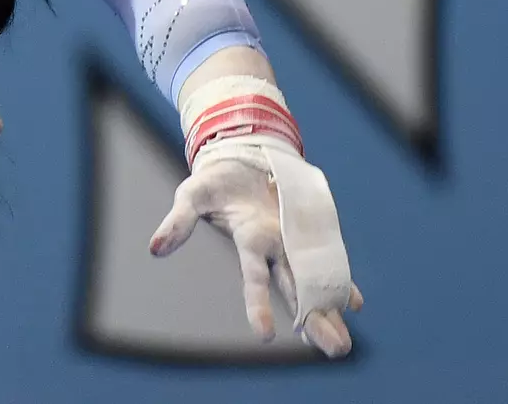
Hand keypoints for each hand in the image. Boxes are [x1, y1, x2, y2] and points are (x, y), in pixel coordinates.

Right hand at [149, 145, 363, 357]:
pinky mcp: (307, 227)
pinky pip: (326, 256)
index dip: (259, 305)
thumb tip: (154, 249)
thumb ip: (178, 222)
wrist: (242, 157)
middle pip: (296, 288)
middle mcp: (275, 246)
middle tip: (336, 349)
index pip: (255, 278)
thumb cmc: (215, 180)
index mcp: (249, 239)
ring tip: (342, 344)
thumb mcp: (192, 195)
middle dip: (314, 319)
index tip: (264, 336)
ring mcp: (294, 238)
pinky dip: (339, 278)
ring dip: (329, 308)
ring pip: (314, 278)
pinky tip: (353, 304)